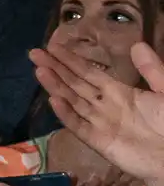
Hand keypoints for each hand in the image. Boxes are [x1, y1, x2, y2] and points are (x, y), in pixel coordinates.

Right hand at [32, 41, 163, 184]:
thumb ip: (151, 69)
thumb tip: (136, 44)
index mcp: (118, 92)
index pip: (89, 73)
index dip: (71, 60)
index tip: (53, 47)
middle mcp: (104, 105)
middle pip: (75, 84)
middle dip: (55, 68)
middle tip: (34, 53)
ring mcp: (99, 123)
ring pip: (72, 101)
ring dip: (55, 85)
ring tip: (39, 70)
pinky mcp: (98, 141)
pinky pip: (78, 125)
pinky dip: (66, 114)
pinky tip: (54, 100)